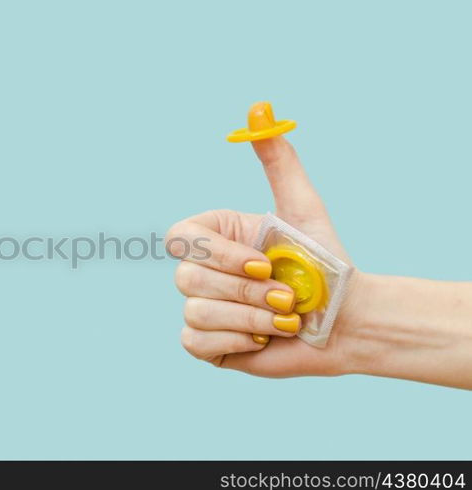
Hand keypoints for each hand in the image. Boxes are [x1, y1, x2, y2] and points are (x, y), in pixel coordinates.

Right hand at [166, 136, 361, 376]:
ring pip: (195, 312)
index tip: (262, 263)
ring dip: (250, 320)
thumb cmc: (325, 265)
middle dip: (245, 293)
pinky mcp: (206, 344)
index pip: (180, 236)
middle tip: (285, 297)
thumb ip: (278, 160)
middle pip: (186, 277)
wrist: (346, 322)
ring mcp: (202, 308)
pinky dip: (237, 343)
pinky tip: (265, 340)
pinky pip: (195, 343)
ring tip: (283, 319)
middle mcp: (202, 271)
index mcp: (215, 238)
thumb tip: (258, 107)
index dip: (218, 254)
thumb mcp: (302, 208)